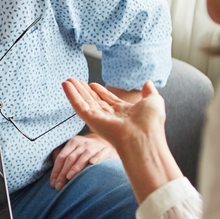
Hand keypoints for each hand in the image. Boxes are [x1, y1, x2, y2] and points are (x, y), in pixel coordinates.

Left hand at [49, 133, 118, 190]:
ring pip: (84, 156)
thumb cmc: (84, 153)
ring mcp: (95, 146)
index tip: (53, 183)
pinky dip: (96, 158)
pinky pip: (101, 154)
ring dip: (76, 166)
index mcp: (73, 142)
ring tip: (69, 177)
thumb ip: (63, 160)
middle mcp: (83, 143)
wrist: (105, 144)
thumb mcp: (73, 152)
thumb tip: (53, 178)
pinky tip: (92, 163)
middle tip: (59, 186)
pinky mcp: (106, 150)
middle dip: (63, 173)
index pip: (62, 157)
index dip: (56, 170)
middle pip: (71, 158)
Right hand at [62, 78, 181, 202]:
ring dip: (75, 91)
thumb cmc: (151, 124)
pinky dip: (72, 95)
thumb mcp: (153, 101)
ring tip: (67, 80)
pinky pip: (79, 106)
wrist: (144, 138)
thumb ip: (149, 92)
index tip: (92, 84)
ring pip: (84, 102)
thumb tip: (148, 82)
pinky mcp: (91, 120)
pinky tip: (66, 85)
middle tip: (74, 80)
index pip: (108, 100)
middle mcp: (110, 116)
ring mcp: (99, 119)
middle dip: (84, 90)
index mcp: (123, 112)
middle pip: (93, 100)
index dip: (100, 91)